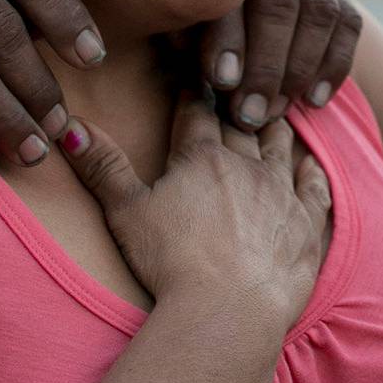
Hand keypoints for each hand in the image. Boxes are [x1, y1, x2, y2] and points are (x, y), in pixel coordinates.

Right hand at [62, 99, 329, 326]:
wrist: (230, 310)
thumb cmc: (172, 263)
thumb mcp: (126, 212)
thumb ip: (102, 165)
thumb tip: (66, 123)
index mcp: (201, 158)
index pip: (196, 112)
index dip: (193, 90)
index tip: (193, 72)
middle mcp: (246, 165)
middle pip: (241, 124)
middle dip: (236, 102)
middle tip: (237, 81)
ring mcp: (281, 193)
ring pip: (280, 146)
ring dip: (275, 127)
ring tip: (274, 111)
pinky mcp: (306, 224)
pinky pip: (315, 187)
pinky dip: (313, 171)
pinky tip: (313, 163)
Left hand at [201, 0, 362, 129]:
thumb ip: (186, 22)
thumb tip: (201, 64)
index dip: (228, 38)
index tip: (221, 82)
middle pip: (280, 0)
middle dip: (267, 64)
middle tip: (251, 112)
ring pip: (320, 11)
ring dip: (301, 69)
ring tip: (279, 109)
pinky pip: (348, 21)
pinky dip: (334, 65)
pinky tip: (315, 99)